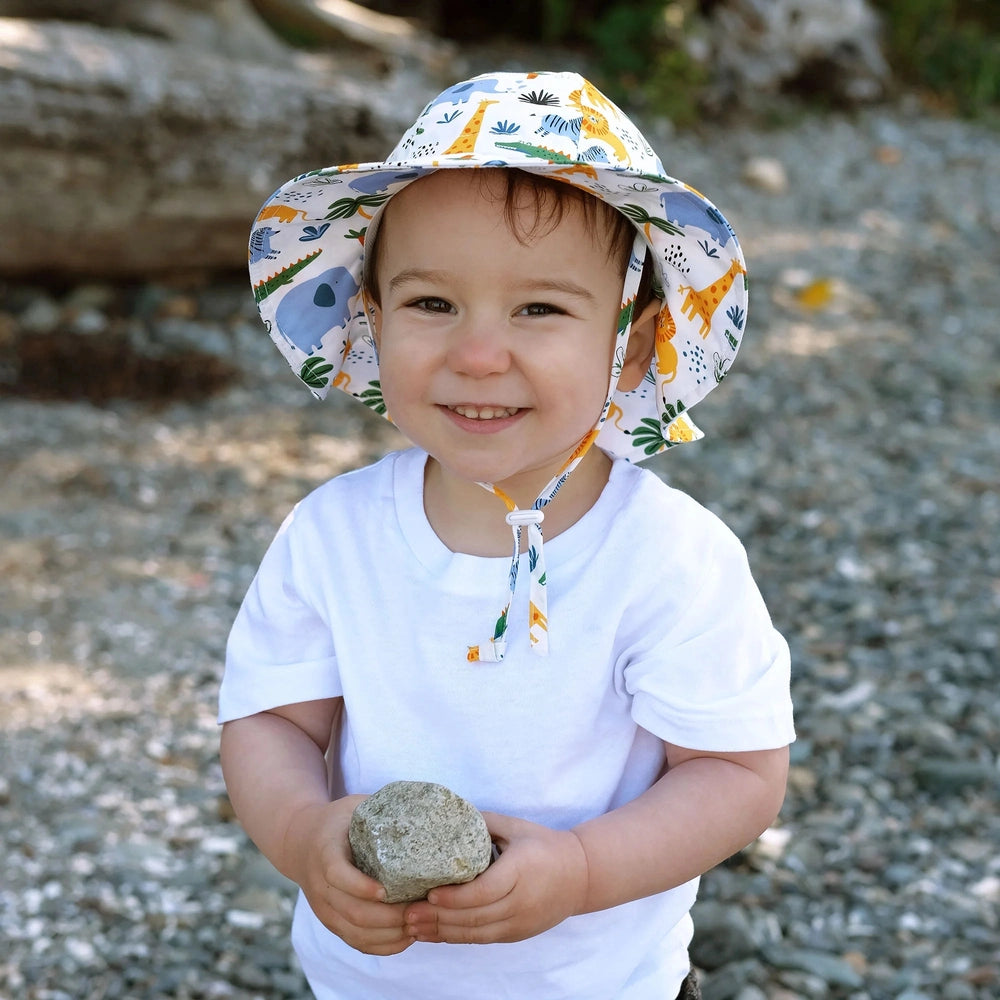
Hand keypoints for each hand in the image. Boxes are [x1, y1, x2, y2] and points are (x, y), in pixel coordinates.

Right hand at [284, 794, 413, 955]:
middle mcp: (320, 885)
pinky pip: (355, 942)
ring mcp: (324, 907)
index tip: (386, 890)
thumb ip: (381, 807)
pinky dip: (381, 946)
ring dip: (388, 934)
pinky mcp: (331, 921)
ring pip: (354, 932)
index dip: (360, 886)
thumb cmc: (338, 820)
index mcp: (325, 852)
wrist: (299, 841)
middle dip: (387, 917)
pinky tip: (405, 938)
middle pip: (351, 911)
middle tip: (418, 909)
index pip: (338, 875)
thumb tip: (422, 807)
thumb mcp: (354, 806)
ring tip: (417, 924)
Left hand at [402, 812, 588, 944]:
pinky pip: (482, 939)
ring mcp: (520, 922)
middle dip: (439, 918)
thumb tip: (446, 815)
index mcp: (521, 871)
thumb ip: (482, 822)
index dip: (456, 897)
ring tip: (413, 927)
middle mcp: (521, 901)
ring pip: (476, 933)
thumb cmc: (544, 845)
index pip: (485, 892)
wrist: (581, 875)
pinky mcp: (517, 934)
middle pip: (475, 917)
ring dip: (442, 933)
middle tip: (407, 913)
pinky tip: (435, 934)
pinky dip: (457, 938)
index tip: (430, 894)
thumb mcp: (516, 827)